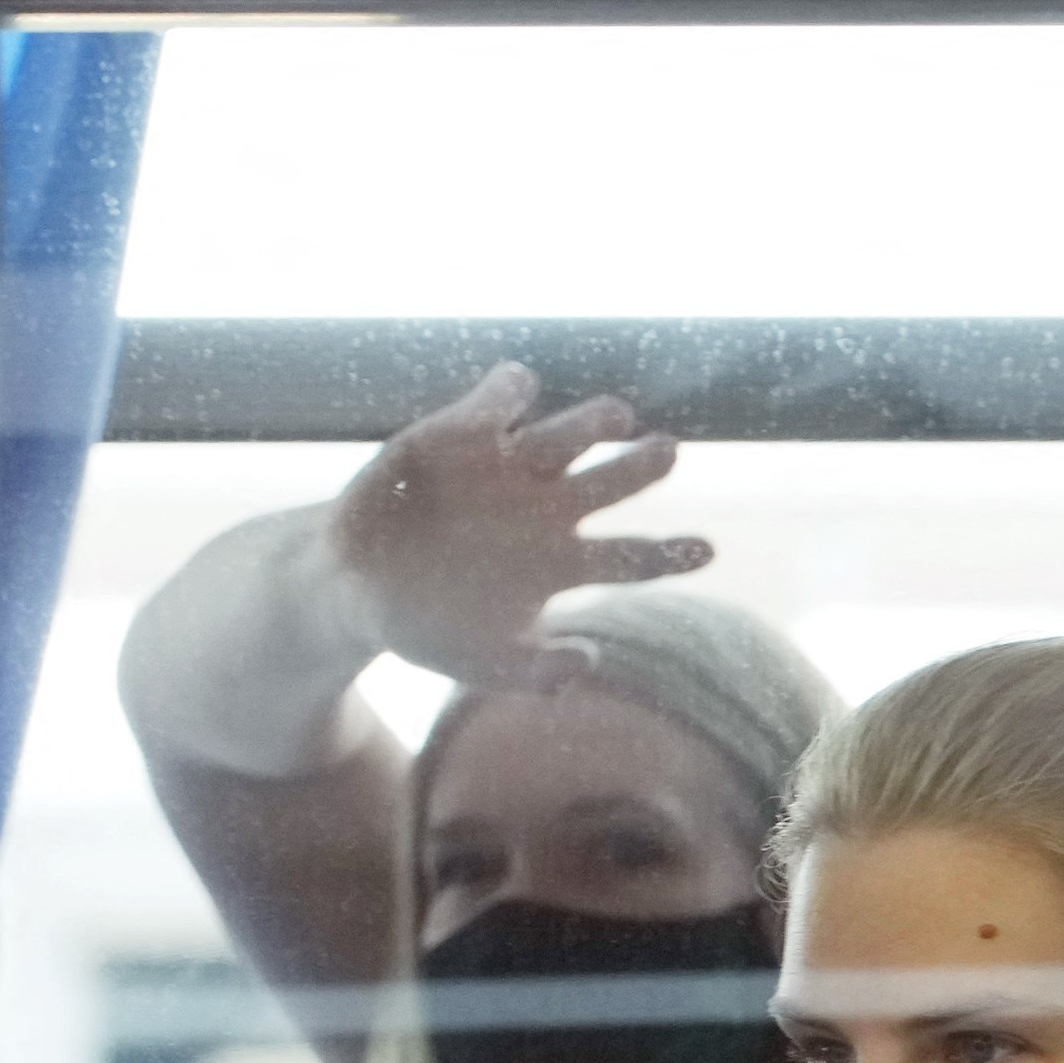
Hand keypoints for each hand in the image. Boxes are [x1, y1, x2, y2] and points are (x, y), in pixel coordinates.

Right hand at [319, 363, 707, 691]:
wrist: (356, 588)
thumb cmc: (430, 628)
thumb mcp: (483, 663)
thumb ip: (537, 673)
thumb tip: (588, 662)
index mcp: (562, 562)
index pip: (632, 557)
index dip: (669, 554)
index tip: (707, 550)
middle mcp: (546, 509)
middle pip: (610, 482)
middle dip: (641, 467)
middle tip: (669, 452)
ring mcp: (506, 470)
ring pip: (564, 437)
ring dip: (591, 423)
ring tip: (617, 417)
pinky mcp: (459, 435)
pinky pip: (495, 405)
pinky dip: (507, 394)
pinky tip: (515, 389)